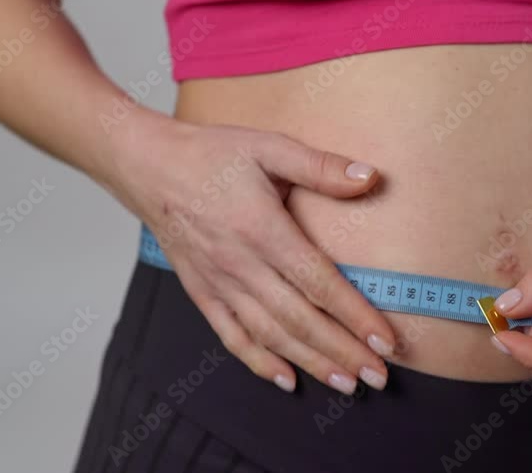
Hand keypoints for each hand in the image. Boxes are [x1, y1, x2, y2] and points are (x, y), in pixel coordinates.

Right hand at [109, 115, 396, 395]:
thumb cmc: (211, 154)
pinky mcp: (202, 293)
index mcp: (262, 229)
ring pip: (270, 335)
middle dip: (343, 352)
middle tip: (379, 377)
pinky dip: (259, 362)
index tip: (386, 341)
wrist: (146, 165)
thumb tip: (370, 177)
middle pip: (300, 319)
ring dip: (311, 363)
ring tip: (346, 384)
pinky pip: (232, 336)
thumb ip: (321, 166)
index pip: (319, 283)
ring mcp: (219, 284)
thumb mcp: (269, 146)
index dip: (356, 316)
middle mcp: (240, 265)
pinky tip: (286, 380)